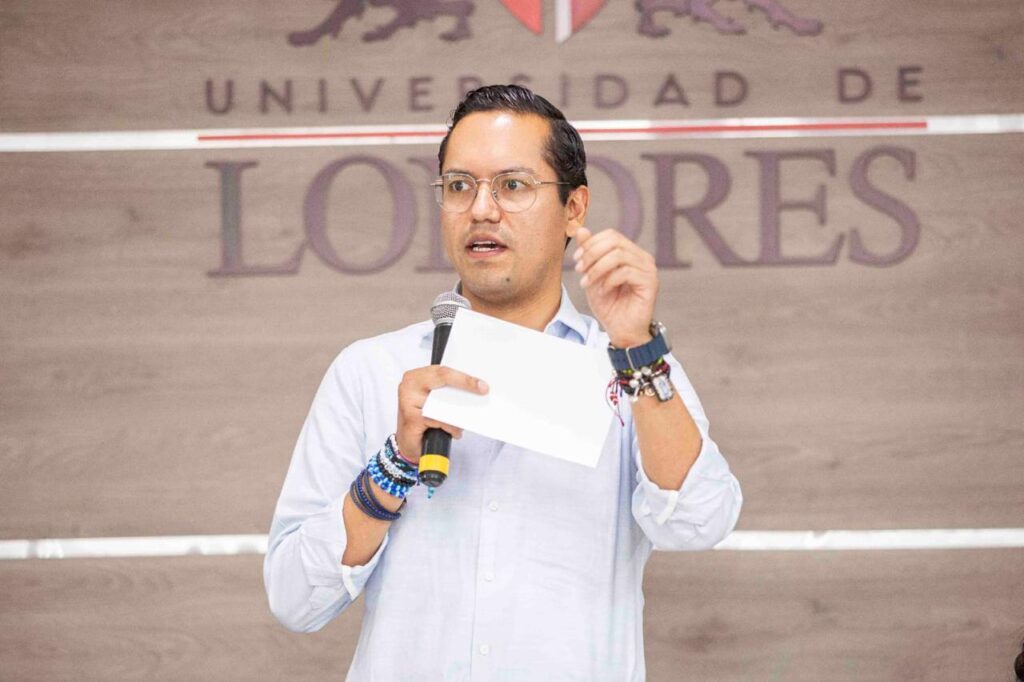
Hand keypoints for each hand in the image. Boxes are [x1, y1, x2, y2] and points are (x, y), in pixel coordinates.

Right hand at [396, 366, 488, 461]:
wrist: (408, 443)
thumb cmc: (423, 419)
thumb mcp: (436, 402)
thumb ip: (448, 392)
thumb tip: (474, 388)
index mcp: (416, 376)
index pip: (443, 371)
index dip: (464, 377)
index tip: (482, 384)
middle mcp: (409, 385)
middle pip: (442, 378)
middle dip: (466, 384)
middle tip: (483, 390)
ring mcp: (408, 401)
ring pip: (442, 402)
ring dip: (458, 411)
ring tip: (464, 420)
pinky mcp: (411, 419)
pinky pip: (438, 420)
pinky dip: (450, 427)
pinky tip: (455, 432)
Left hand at [572, 227, 658, 347]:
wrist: (621, 330)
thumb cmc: (608, 304)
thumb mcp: (592, 275)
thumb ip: (589, 253)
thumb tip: (581, 229)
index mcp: (630, 253)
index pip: (611, 235)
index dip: (591, 243)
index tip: (576, 259)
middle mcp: (642, 257)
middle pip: (615, 241)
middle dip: (592, 254)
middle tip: (580, 270)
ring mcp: (648, 269)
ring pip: (618, 255)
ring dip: (597, 268)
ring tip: (587, 283)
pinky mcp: (650, 282)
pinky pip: (625, 272)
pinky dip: (608, 281)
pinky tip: (602, 291)